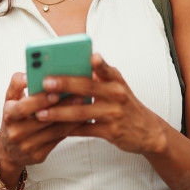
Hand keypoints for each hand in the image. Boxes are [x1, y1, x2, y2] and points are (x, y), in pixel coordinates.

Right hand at [0, 72, 86, 183]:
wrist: (9, 150)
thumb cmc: (14, 118)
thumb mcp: (10, 100)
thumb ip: (17, 84)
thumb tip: (28, 74)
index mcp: (9, 116)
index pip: (23, 107)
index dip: (40, 100)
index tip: (56, 91)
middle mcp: (16, 132)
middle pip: (42, 120)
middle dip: (61, 107)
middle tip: (78, 95)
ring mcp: (28, 146)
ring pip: (54, 131)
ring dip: (71, 117)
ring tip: (84, 104)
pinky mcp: (39, 155)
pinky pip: (58, 140)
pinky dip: (70, 128)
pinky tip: (80, 118)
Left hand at [35, 54, 167, 154]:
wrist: (148, 131)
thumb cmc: (125, 104)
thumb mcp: (118, 86)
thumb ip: (100, 75)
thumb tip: (75, 64)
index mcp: (116, 80)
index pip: (106, 68)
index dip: (99, 63)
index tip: (90, 57)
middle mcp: (117, 95)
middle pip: (87, 88)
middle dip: (64, 84)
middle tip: (45, 83)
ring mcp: (114, 114)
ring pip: (82, 112)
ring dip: (59, 112)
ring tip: (41, 113)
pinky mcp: (111, 132)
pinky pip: (85, 130)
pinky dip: (68, 129)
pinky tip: (53, 129)